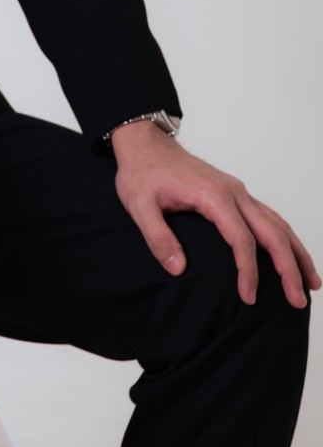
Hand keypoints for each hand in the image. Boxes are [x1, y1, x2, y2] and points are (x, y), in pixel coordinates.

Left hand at [111, 122, 319, 308]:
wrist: (145, 146)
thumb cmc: (142, 173)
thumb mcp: (140, 206)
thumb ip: (158, 237)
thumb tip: (179, 269)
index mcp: (214, 196)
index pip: (242, 240)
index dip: (248, 271)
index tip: (249, 297)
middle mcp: (234, 192)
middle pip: (272, 233)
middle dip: (289, 268)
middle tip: (298, 300)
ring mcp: (238, 192)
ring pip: (278, 224)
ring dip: (296, 253)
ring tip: (311, 283)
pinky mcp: (236, 194)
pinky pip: (269, 218)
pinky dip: (285, 238)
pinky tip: (291, 255)